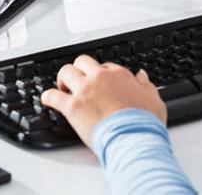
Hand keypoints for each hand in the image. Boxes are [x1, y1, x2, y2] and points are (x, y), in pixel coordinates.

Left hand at [41, 55, 166, 146]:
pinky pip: (53, 96)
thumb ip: (146, 85)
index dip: (101, 75)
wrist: (133, 138)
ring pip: (65, 72)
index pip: (105, 66)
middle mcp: (100, 78)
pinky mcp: (72, 107)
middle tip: (78, 80)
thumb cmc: (144, 122)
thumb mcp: (153, 99)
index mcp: (119, 75)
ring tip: (63, 87)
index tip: (100, 83)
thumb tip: (141, 76)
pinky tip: (47, 99)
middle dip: (79, 69)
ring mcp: (85, 91)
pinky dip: (48, 97)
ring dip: (62, 79)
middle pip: (82, 62)